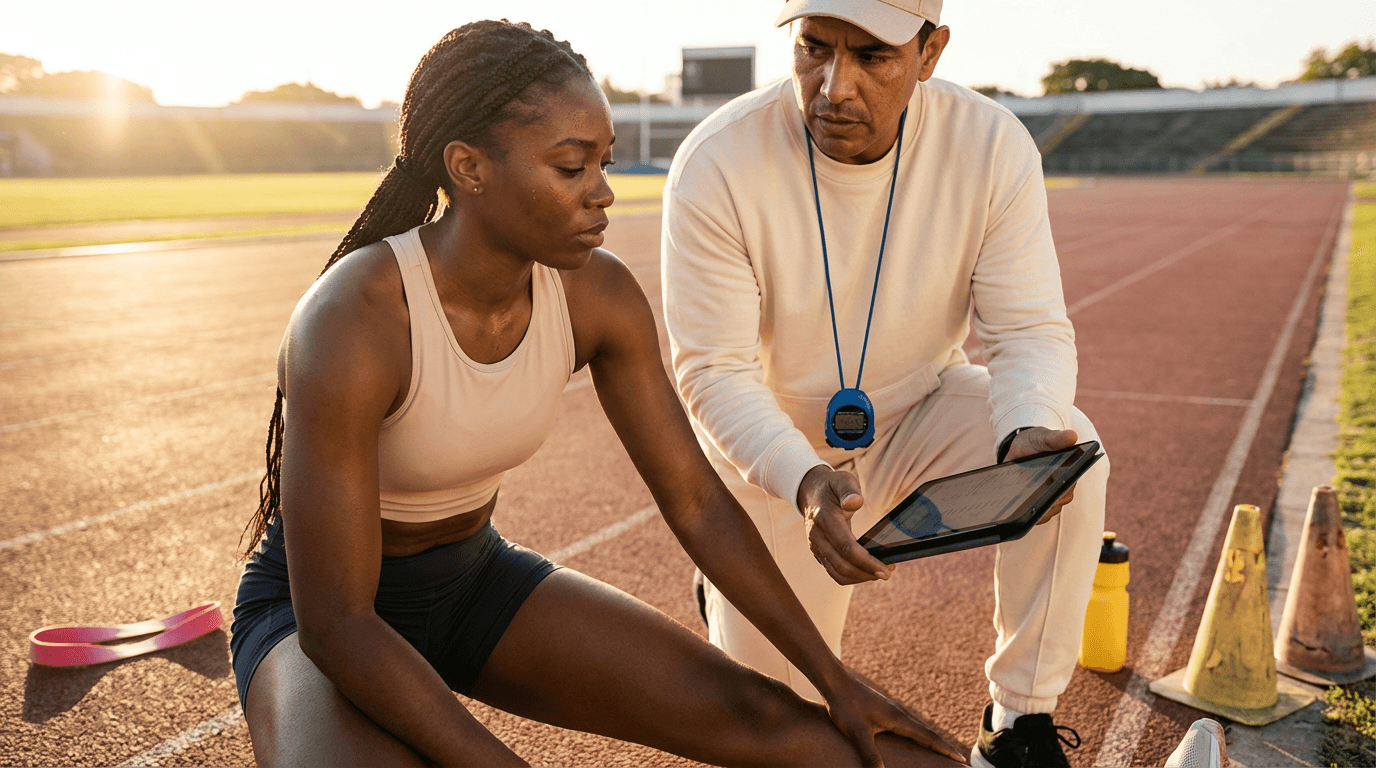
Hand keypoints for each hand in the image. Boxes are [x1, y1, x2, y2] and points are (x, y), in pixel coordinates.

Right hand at [797, 465, 893, 584]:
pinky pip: (834, 572)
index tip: (885, 569)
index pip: (846, 548)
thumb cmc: (831, 486)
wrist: (810, 492)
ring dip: (860, 578)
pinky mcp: (819, 553)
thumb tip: (855, 502)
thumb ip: (849, 490)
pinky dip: (852, 576)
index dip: (867, 562)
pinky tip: (866, 570)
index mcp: (824, 519)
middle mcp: (817, 537)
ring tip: (879, 573)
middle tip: (887, 572)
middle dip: (867, 573)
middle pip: (842, 566)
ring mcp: (816, 547)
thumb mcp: (842, 480)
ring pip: (837, 574)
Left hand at [821, 669, 968, 765]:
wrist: (835, 682)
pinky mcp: (882, 710)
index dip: (945, 750)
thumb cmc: (845, 706)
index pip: (929, 738)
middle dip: (942, 747)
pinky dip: (916, 735)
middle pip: (927, 733)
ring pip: (916, 728)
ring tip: (939, 752)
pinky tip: (910, 738)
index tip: (962, 759)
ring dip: (930, 740)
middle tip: (957, 759)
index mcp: (898, 719)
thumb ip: (870, 754)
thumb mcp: (857, 733)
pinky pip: (906, 725)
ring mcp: (891, 710)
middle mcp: (899, 713)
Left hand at [1004, 427, 1078, 524]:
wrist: (1020, 448)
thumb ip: (1056, 438)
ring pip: (1045, 512)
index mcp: (1071, 473)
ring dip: (1034, 513)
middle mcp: (1064, 489)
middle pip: (1056, 503)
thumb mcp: (1043, 437)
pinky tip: (1015, 512)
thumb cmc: (1036, 441)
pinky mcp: (1037, 505)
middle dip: (1044, 505)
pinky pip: (1034, 515)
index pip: (1067, 487)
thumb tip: (1072, 436)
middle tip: (1030, 504)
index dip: (1058, 492)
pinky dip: (1026, 515)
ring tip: (1021, 510)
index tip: (1047, 493)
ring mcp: (1050, 499)